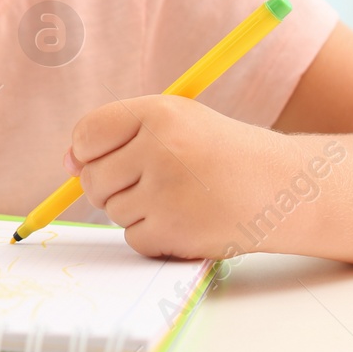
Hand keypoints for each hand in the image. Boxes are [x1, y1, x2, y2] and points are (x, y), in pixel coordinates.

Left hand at [68, 95, 297, 259]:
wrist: (285, 187)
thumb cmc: (221, 152)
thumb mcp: (176, 124)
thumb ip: (119, 136)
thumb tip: (67, 163)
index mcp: (158, 112)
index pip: (87, 133)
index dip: (86, 151)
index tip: (101, 157)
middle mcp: (161, 148)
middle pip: (92, 178)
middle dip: (110, 185)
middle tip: (151, 181)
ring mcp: (167, 192)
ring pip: (112, 211)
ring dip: (136, 211)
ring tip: (178, 197)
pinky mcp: (176, 230)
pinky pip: (133, 239)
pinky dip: (153, 236)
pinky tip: (185, 219)